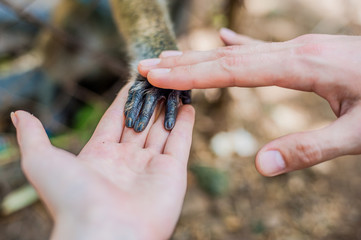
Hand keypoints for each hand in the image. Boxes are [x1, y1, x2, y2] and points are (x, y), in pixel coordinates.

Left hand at [11, 84, 194, 239]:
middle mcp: (127, 161)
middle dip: (149, 100)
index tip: (134, 80)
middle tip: (158, 78)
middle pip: (141, 122)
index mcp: (99, 156)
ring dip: (169, 107)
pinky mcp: (173, 173)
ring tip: (176, 85)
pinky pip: (181, 142)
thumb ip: (34, 136)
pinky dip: (186, 124)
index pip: (115, 119)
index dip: (125, 99)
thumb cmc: (71, 199)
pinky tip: (189, 105)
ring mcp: (151, 167)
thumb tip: (19, 114)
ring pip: (162, 129)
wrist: (104, 232)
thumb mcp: (42, 161)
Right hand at [138, 28, 360, 176]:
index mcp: (302, 66)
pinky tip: (224, 42)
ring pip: (239, 52)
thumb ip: (310, 149)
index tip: (157, 75)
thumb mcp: (359, 134)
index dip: (191, 74)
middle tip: (146, 65)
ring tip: (170, 56)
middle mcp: (294, 50)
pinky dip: (236, 48)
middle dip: (184, 62)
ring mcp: (299, 48)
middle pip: (226, 56)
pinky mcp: (305, 53)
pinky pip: (260, 50)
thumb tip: (260, 167)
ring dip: (201, 56)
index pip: (231, 70)